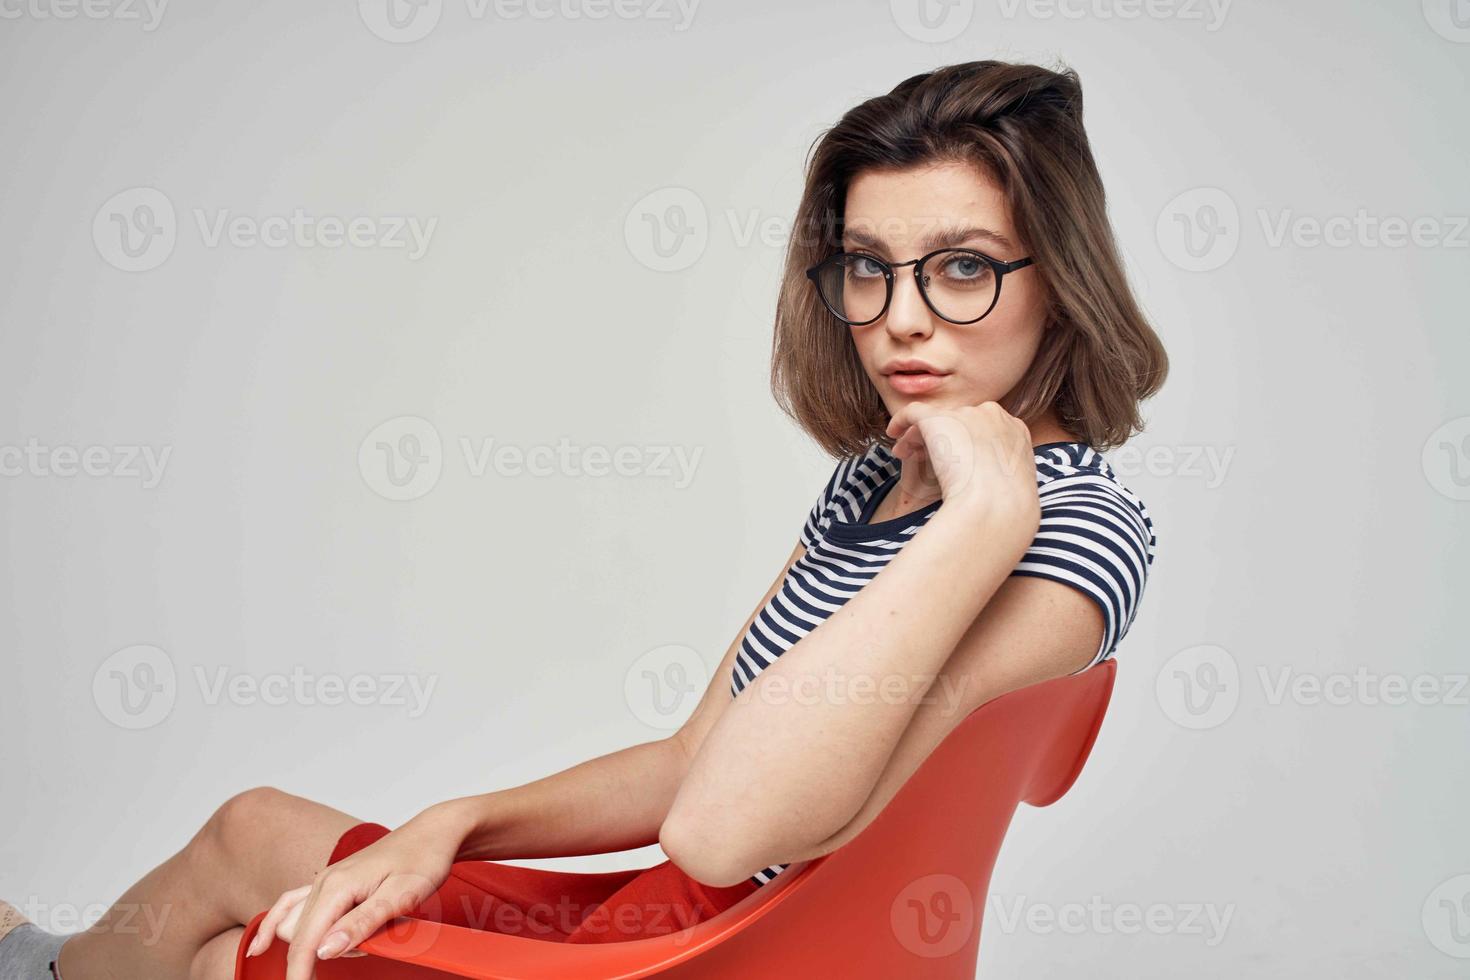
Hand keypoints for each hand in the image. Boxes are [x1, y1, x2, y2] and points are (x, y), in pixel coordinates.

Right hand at [246, 805, 464, 979]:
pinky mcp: (333, 882)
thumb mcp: (400, 896)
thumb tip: (325, 949)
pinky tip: (263, 943)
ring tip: (361, 944)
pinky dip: (278, 924)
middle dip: (313, 962)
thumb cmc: (423, 860)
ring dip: (315, 946)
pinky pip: (294, 904)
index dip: (300, 972)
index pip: (306, 940)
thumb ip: (362, 923)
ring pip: (299, 925)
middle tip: (364, 954)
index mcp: (337, 885)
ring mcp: (326, 880)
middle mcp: (325, 881)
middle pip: (300, 936)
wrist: (433, 833)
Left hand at [884, 400, 1039, 527]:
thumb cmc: (1006, 509)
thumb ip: (1000, 472)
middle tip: (923, 457)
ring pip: (935, 419)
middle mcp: (992, 415)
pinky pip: (913, 412)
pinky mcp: (939, 418)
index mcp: (1015, 430)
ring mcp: (966, 414)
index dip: (963, 442)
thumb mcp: (1014, 486)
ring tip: (905, 453)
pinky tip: (892, 433)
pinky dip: (901, 420)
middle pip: (957, 420)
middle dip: (941, 437)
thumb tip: (987, 476)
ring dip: (919, 435)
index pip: (981, 428)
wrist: (996, 506)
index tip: (952, 461)